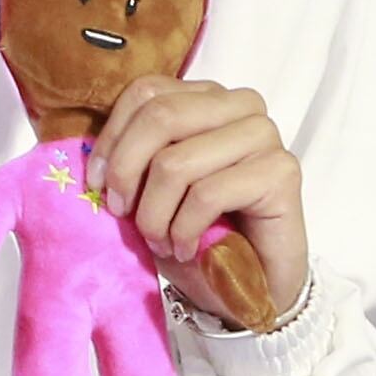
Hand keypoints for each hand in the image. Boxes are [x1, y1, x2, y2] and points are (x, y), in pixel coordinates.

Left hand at [92, 75, 306, 326]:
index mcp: (207, 97)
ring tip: (159, 242)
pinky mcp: (281, 171)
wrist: (253, 283)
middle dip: (128, 172)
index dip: (113, 139)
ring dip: (155, 214)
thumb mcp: (153, 191)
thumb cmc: (200, 233)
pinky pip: (207, 194)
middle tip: (123, 215)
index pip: (147, 92)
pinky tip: (186, 248)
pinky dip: (184, 230)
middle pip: (160, 116)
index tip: (99, 184)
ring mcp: (264, 136)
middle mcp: (241, 106)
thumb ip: (133, 159)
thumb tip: (93, 157)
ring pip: (177, 162)